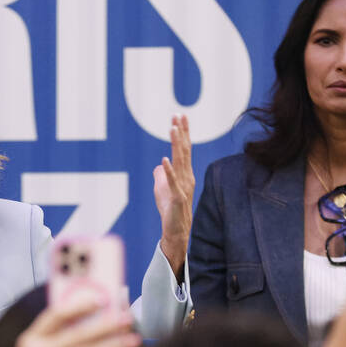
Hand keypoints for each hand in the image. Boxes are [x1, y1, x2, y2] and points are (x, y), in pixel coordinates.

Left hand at [153, 115, 193, 280]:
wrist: (176, 231)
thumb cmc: (170, 210)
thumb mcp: (162, 189)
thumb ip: (162, 176)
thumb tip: (158, 165)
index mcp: (184, 173)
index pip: (183, 149)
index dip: (182, 133)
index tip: (180, 117)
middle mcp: (186, 177)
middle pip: (184, 151)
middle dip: (181, 133)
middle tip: (179, 115)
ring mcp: (183, 187)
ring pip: (180, 162)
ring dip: (176, 145)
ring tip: (172, 129)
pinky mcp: (177, 198)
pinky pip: (172, 182)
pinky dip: (168, 171)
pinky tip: (164, 159)